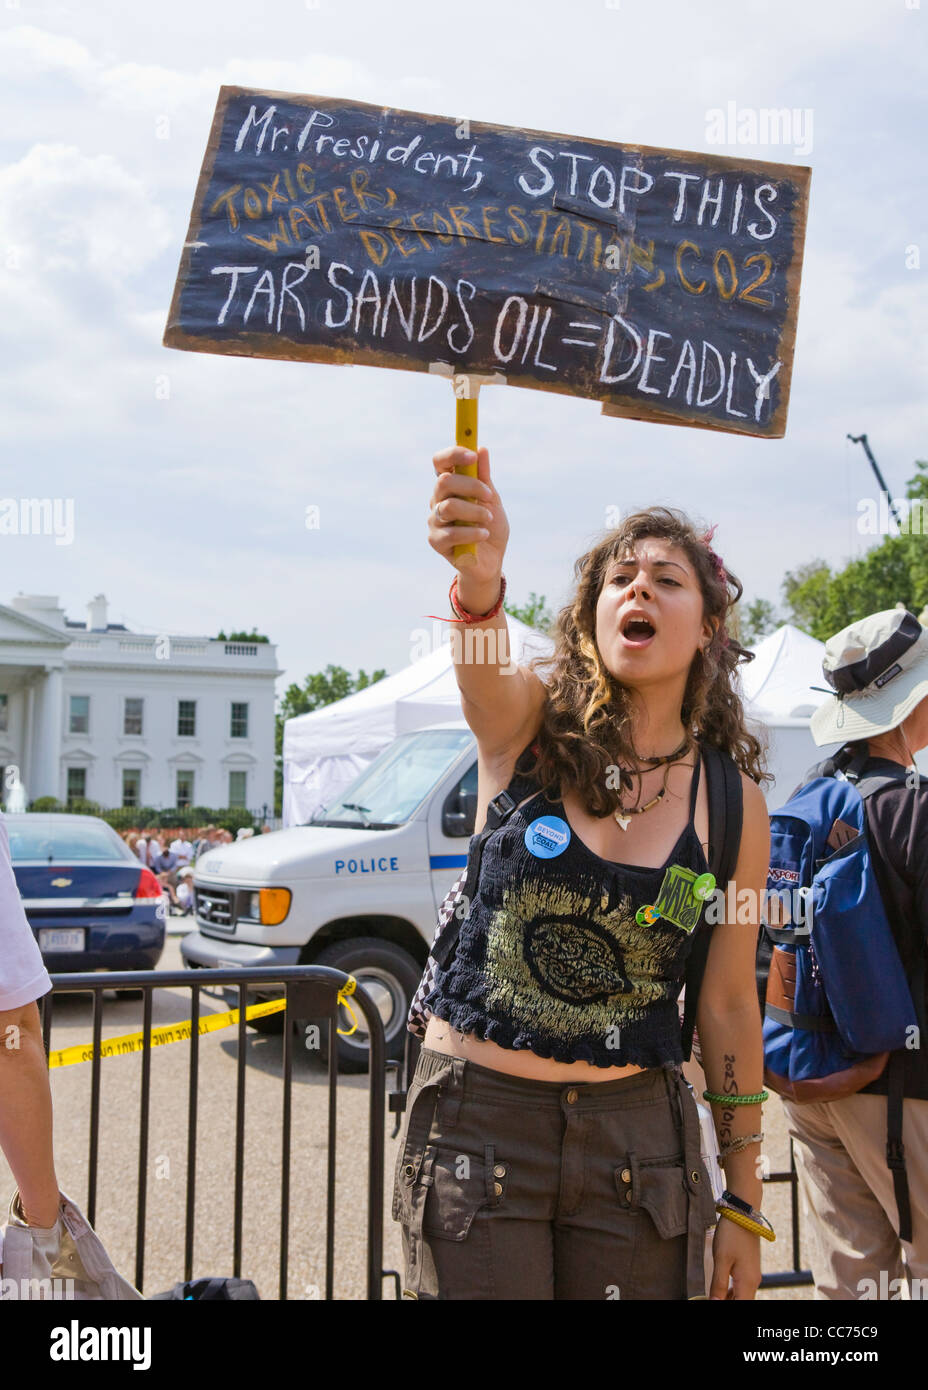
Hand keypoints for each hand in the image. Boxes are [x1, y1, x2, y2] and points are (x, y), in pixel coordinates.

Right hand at [429, 445, 508, 586]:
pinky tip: (483, 534)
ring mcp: (434, 520)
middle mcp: (437, 500)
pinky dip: (472, 532)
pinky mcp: (436, 541)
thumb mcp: (492, 499)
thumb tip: (482, 449)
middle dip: (472, 486)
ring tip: (488, 519)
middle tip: (490, 496)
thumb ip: (484, 477)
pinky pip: (451, 532)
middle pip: (444, 482)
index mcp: (449, 486)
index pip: (440, 462)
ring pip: (448, 507)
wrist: (491, 560)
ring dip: (474, 511)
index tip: (472, 455)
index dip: (453, 454)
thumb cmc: (490, 527)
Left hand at [708, 1214, 761, 1299]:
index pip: (740, 1305)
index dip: (726, 1306)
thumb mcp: (721, 1260)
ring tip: (714, 1296)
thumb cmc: (731, 1235)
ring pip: (742, 1296)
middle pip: (741, 1301)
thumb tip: (714, 1302)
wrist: (743, 1213)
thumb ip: (718, 1284)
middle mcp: (753, 1282)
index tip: (713, 1301)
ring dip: (729, 1299)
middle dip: (727, 1302)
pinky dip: (732, 1292)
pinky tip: (721, 1290)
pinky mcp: (750, 1268)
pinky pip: (742, 1287)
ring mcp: (753, 1275)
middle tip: (711, 1297)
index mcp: (747, 1282)